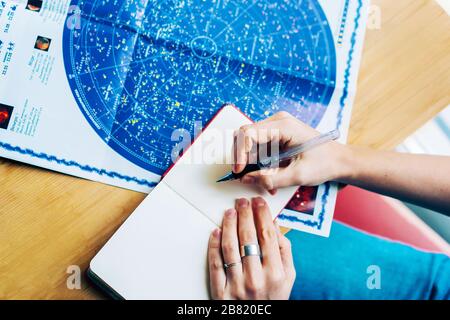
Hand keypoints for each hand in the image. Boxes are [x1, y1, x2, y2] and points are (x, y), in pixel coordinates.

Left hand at [208, 197, 295, 299]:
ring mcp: (237, 285)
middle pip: (248, 237)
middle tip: (243, 201)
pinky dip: (214, 245)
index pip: (267, 236)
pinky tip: (216, 231)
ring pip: (230, 247)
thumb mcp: (288, 277)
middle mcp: (257, 278)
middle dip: (245, 214)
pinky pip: (215, 263)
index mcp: (276, 273)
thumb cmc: (273, 298)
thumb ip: (284, 251)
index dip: (262, 215)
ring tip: (230, 211)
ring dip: (229, 224)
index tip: (259, 202)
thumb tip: (275, 224)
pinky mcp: (220, 292)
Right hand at [233, 111, 348, 193]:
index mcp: (284, 126)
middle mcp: (278, 122)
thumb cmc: (325, 163)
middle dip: (243, 158)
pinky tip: (268, 175)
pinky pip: (259, 147)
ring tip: (262, 180)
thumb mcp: (298, 175)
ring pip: (250, 143)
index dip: (240, 152)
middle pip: (246, 136)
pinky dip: (259, 163)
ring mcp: (277, 127)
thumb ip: (270, 179)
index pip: (249, 133)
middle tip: (244, 176)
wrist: (339, 160)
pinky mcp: (277, 136)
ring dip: (251, 163)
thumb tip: (246, 179)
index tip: (239, 170)